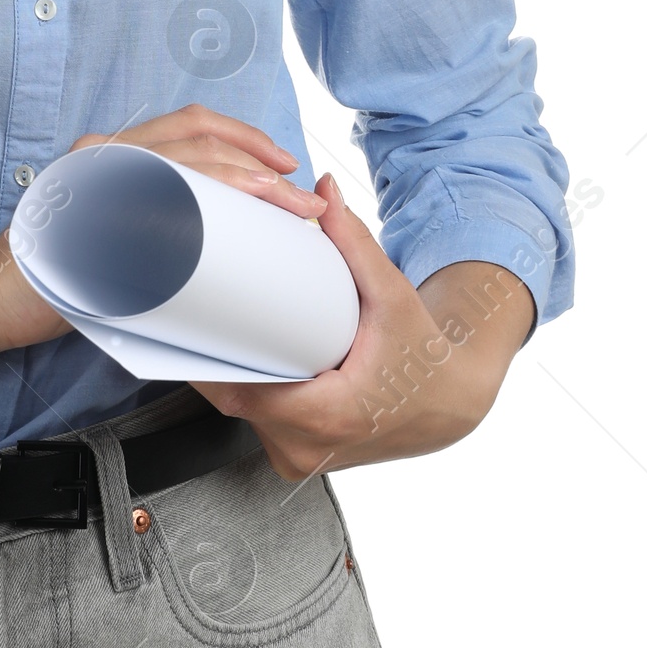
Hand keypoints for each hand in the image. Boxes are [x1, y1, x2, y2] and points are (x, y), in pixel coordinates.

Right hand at [0, 103, 325, 351]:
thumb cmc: (52, 269)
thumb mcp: (104, 225)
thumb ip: (146, 211)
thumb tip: (212, 222)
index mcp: (112, 150)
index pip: (191, 124)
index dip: (246, 139)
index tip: (284, 166)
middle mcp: (106, 154)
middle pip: (200, 138)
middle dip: (263, 162)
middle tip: (301, 195)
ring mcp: (99, 182)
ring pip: (191, 166)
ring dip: (251, 185)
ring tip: (289, 210)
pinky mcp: (96, 219)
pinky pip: (164, 210)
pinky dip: (209, 215)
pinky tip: (239, 232)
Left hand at [192, 173, 535, 477]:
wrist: (449, 403)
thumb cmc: (422, 354)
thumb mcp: (393, 296)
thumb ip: (355, 243)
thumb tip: (325, 188)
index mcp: (330, 417)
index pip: (246, 392)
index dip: (214, 357)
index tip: (197, 319)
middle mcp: (310, 448)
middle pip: (235, 401)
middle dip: (216, 355)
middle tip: (201, 309)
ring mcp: (301, 459)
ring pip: (242, 416)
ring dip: (229, 376)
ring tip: (217, 328)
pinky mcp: (298, 458)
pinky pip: (255, 425)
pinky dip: (248, 394)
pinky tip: (239, 361)